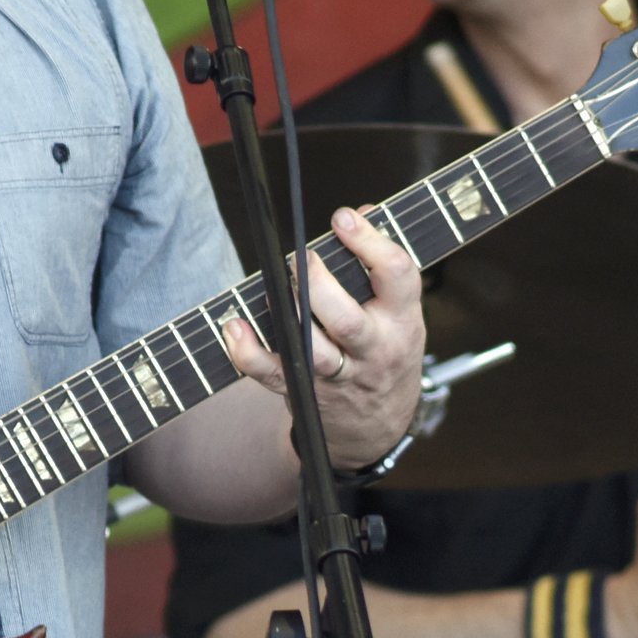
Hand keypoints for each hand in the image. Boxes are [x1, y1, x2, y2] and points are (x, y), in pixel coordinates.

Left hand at [220, 207, 427, 468]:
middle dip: (320, 286)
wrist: (379, 424)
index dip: (370, 243)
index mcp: (402, 319)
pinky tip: (234, 327)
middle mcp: (373, 349)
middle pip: (347, 320)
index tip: (342, 218)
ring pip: (315, 351)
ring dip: (290, 317)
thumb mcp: (399, 309)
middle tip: (302, 257)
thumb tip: (360, 212)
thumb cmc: (385, 348)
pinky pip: (273, 374)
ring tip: (273, 287)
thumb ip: (380, 263)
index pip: (396, 276)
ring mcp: (339, 374)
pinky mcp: (304, 391)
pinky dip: (248, 353)